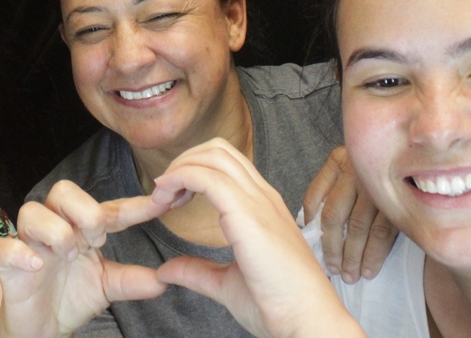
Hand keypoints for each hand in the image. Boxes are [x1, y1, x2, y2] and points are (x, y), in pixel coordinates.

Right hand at [0, 181, 167, 337]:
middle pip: (63, 190)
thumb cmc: (72, 297)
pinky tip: (37, 265)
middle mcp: (55, 228)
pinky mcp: (6, 264)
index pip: (108, 209)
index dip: (135, 206)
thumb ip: (133, 280)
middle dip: (84, 211)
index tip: (161, 205)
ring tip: (68, 255)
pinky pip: (3, 247)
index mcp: (81, 229)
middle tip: (96, 240)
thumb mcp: (108, 287)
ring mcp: (29, 244)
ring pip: (32, 211)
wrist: (41, 329)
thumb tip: (166, 280)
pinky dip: (21, 253)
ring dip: (55, 231)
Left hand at [152, 140, 365, 337]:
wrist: (308, 322)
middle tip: (164, 194)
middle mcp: (262, 197)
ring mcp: (258, 202)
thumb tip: (167, 270)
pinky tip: (165, 198)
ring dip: (180, 167)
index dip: (194, 171)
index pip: (227, 164)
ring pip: (214, 155)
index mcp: (262, 208)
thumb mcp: (226, 284)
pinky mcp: (249, 215)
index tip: (172, 200)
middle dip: (184, 161)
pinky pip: (208, 177)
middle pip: (218, 150)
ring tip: (162, 196)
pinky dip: (180, 178)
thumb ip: (198, 271)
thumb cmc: (279, 305)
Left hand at [301, 147, 396, 281]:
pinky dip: (373, 255)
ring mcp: (376, 187)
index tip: (312, 245)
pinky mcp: (397, 202)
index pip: (315, 196)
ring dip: (352, 257)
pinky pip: (382, 234)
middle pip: (334, 216)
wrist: (415, 152)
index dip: (311, 225)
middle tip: (332, 268)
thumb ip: (330, 188)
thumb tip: (309, 223)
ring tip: (349, 275)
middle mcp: (355, 172)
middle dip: (331, 247)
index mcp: (338, 161)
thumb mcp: (349, 166)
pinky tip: (368, 270)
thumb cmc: (375, 168)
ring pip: (358, 228)